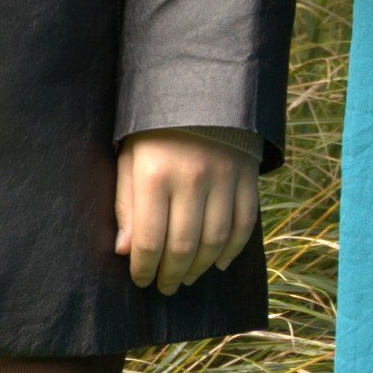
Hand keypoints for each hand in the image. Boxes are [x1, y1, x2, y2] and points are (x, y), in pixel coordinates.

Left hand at [115, 128, 259, 294]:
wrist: (199, 86)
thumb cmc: (154, 128)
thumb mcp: (129, 158)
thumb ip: (127, 204)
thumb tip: (125, 251)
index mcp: (154, 175)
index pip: (149, 240)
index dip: (144, 268)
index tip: (140, 280)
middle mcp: (191, 179)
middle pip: (183, 246)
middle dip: (171, 274)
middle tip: (164, 287)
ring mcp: (224, 178)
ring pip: (215, 241)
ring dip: (200, 267)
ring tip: (186, 277)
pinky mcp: (247, 176)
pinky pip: (244, 223)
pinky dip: (233, 249)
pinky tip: (219, 263)